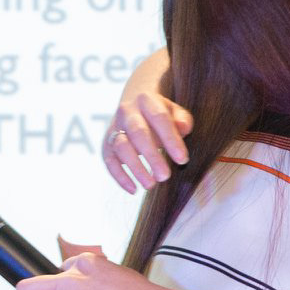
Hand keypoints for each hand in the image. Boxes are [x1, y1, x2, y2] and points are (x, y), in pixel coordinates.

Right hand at [105, 50, 192, 192]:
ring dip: (135, 167)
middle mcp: (127, 112)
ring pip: (121, 147)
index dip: (170, 139)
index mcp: (147, 100)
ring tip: (150, 185)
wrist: (134, 102)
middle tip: (165, 176)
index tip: (182, 160)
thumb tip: (183, 128)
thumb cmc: (161, 113)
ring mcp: (115, 127)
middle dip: (151, 156)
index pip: (160, 118)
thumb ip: (182, 120)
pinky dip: (119, 176)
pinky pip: (109, 160)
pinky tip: (133, 189)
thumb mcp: (175, 111)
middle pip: (138, 133)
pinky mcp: (107, 143)